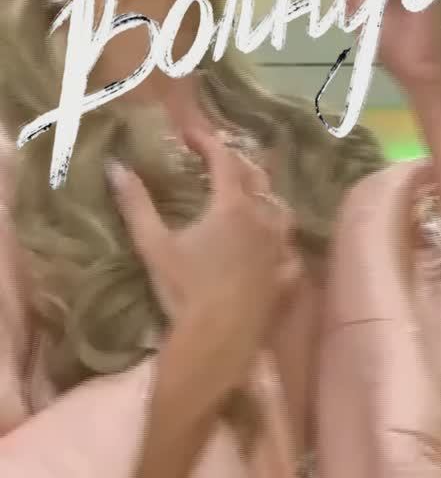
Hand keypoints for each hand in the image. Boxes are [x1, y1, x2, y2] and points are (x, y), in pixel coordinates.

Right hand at [108, 130, 298, 387]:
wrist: (217, 343)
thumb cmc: (184, 291)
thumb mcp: (154, 245)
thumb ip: (136, 203)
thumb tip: (115, 165)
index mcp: (233, 206)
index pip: (224, 159)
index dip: (207, 141)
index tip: (189, 134)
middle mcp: (264, 219)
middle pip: (256, 178)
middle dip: (236, 162)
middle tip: (217, 159)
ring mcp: (280, 248)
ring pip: (280, 209)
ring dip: (264, 196)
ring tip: (249, 196)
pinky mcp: (287, 276)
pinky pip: (289, 249)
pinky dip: (280, 241)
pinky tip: (273, 247)